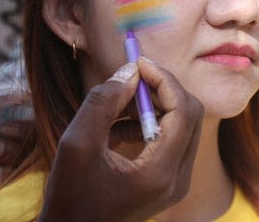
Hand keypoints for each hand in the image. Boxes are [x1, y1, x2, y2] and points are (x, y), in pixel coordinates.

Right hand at [38, 58, 203, 221]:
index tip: (138, 62)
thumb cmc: (69, 197)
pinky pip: (169, 139)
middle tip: (131, 76)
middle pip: (189, 115)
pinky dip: (146, 123)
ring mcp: (175, 182)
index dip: (164, 79)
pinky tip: (115, 126)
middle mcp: (177, 179)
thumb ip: (103, 102)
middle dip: (162, 89)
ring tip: (116, 103)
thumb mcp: (76, 143)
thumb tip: (130, 71)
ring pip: (180, 125)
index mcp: (161, 173)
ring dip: (152, 105)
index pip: (184, 111)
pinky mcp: (166, 181)